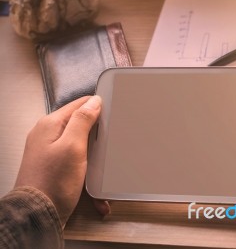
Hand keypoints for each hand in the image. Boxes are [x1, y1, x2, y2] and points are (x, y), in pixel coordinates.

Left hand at [15, 96, 109, 226]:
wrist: (38, 215)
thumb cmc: (53, 182)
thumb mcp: (72, 146)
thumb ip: (83, 120)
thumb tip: (94, 101)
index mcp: (50, 125)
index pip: (79, 104)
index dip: (98, 107)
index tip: (115, 113)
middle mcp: (49, 136)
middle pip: (81, 125)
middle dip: (99, 135)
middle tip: (112, 143)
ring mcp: (52, 152)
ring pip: (83, 146)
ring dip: (96, 158)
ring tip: (107, 167)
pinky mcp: (57, 167)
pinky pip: (79, 164)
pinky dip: (89, 174)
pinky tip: (97, 190)